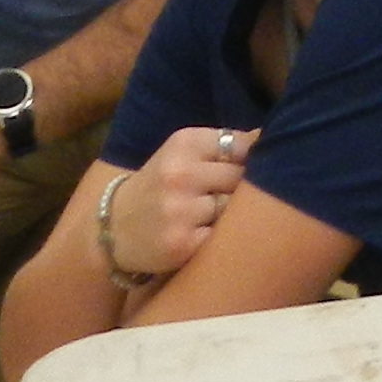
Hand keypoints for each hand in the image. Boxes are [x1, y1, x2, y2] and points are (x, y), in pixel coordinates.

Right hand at [114, 126, 255, 280]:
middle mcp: (181, 173)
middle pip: (242, 177)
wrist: (112, 228)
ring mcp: (181, 209)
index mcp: (183, 143)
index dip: (254, 160)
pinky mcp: (183, 243)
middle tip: (239, 199)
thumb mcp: (180, 154)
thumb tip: (269, 138)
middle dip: (244, 189)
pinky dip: (223, 239)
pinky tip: (211, 239)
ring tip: (223, 219)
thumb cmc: (158, 187)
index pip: (240, 145)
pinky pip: (224, 237)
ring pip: (234, 209)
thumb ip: (221, 146)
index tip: (257, 169)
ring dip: (234, 216)